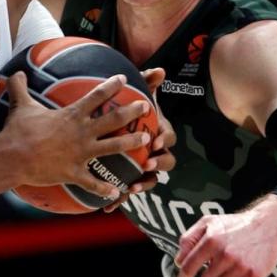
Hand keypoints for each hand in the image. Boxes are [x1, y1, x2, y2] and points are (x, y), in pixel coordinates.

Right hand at [1, 72, 150, 199]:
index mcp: (71, 115)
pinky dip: (105, 188)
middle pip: (113, 119)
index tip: (124, 78)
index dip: (112, 86)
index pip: (96, 96)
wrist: (13, 157)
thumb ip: (19, 87)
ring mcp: (80, 153)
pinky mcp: (74, 173)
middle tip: (146, 106)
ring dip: (131, 142)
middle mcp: (81, 132)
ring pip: (113, 147)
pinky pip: (93, 182)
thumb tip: (15, 72)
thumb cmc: (17, 130)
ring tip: (146, 140)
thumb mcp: (20, 105)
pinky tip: (117, 192)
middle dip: (132, 111)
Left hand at [103, 68, 175, 212]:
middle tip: (147, 164)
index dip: (163, 140)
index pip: (168, 138)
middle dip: (158, 164)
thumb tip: (159, 69)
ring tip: (133, 187)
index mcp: (160, 133)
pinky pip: (128, 191)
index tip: (154, 141)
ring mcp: (145, 167)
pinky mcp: (131, 178)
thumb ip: (147, 83)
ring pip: (150, 180)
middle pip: (166, 162)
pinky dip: (120, 198)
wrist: (119, 127)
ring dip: (144, 184)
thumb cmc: (132, 112)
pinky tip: (108, 206)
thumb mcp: (139, 95)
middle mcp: (156, 152)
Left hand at [173, 194, 276, 276]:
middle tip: (219, 268)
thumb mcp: (208, 222)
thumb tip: (179, 260)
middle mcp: (224, 253)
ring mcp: (240, 265)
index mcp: (211, 239)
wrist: (268, 224)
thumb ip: (189, 238)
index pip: (188, 266)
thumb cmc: (236, 224)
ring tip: (228, 276)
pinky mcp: (255, 276)